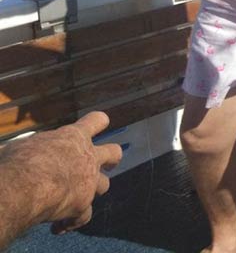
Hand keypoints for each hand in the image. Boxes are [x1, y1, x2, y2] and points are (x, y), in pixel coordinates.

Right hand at [0, 111, 122, 236]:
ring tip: (76, 198)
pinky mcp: (83, 205)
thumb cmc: (20, 161)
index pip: (97, 121)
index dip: (97, 122)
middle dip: (111, 159)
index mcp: (74, 137)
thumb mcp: (22, 145)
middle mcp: (88, 157)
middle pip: (113, 153)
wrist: (25, 186)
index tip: (96, 124)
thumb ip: (29, 148)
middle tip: (107, 164)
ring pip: (104, 185)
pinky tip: (59, 226)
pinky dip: (73, 221)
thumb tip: (10, 150)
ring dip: (92, 192)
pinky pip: (84, 216)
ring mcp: (89, 182)